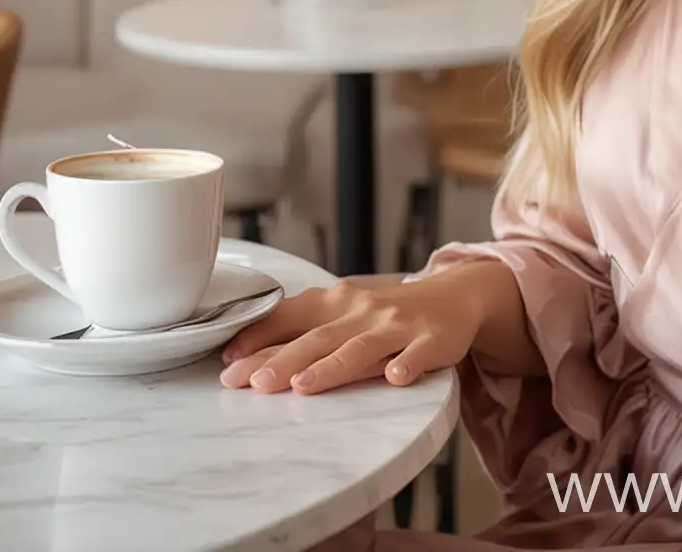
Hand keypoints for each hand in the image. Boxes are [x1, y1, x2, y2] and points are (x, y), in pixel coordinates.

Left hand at [220, 270, 486, 395]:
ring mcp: (398, 325)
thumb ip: (303, 331)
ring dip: (332, 366)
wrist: (453, 296)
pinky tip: (395, 377)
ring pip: (361, 347)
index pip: (292, 317)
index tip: (227, 361)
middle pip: (319, 337)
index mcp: (338, 302)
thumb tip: (243, 355)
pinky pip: (418, 354)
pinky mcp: (432, 341)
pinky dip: (406, 364)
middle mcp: (364, 311)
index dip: (259, 337)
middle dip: (284, 360)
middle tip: (251, 383)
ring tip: (304, 386)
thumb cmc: (386, 313)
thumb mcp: (345, 313)